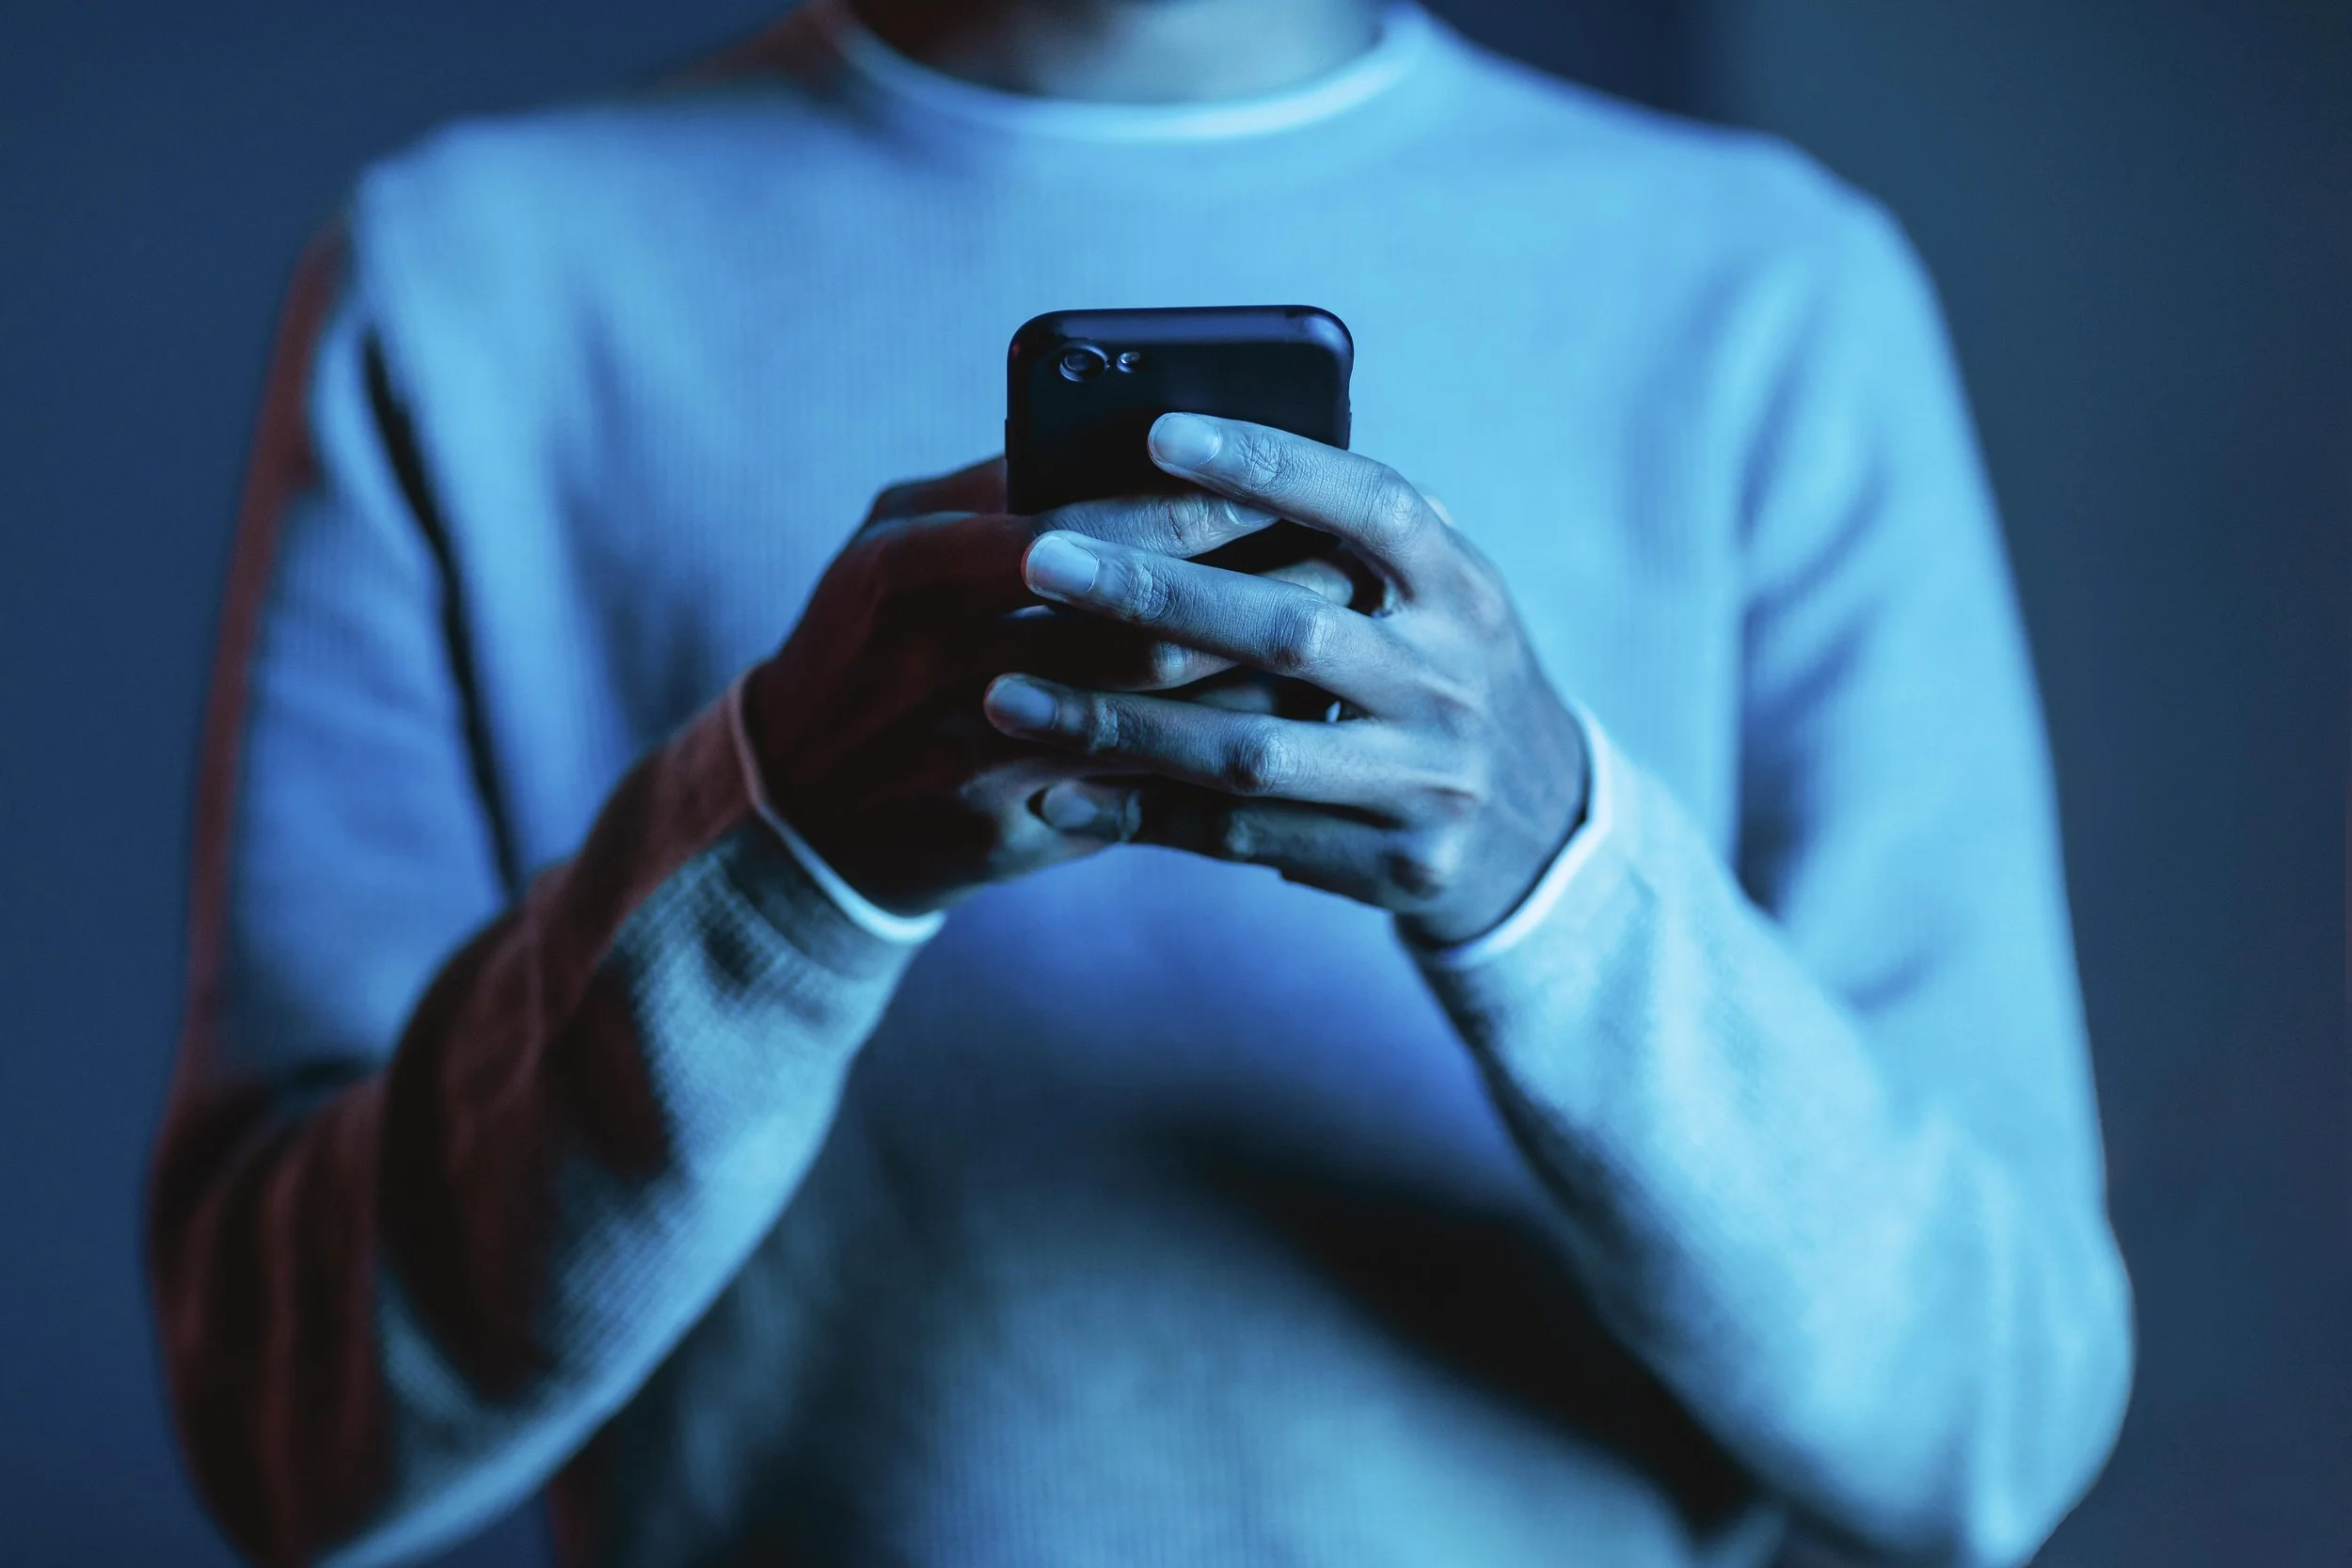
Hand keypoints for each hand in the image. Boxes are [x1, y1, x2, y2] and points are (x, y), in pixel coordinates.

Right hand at [743, 457, 1351, 916]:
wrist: (794, 812)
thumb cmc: (862, 646)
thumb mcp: (886, 546)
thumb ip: (986, 491)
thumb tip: (1119, 432)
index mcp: (904, 567)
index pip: (1074, 524)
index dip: (1187, 507)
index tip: (1276, 483)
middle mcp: (934, 665)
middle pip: (1131, 626)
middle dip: (1250, 593)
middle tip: (1340, 566)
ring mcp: (971, 758)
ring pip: (1150, 716)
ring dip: (1250, 679)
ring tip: (1329, 641)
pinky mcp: (1004, 830)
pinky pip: (1136, 791)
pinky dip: (1212, 756)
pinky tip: (1276, 725)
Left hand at [979, 414, 1590, 946]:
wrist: (1537, 827)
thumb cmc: (1437, 670)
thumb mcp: (1434, 592)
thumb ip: (1345, 539)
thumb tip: (1180, 455)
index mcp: (1460, 587)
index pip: (1367, 506)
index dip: (1268, 466)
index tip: (1156, 431)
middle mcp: (1449, 679)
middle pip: (1286, 632)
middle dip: (1154, 594)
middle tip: (1039, 560)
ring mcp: (1425, 779)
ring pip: (1249, 752)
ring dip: (1116, 724)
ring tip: (1004, 693)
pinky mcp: (1391, 863)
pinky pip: (1241, 839)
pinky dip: (1142, 815)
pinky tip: (1054, 793)